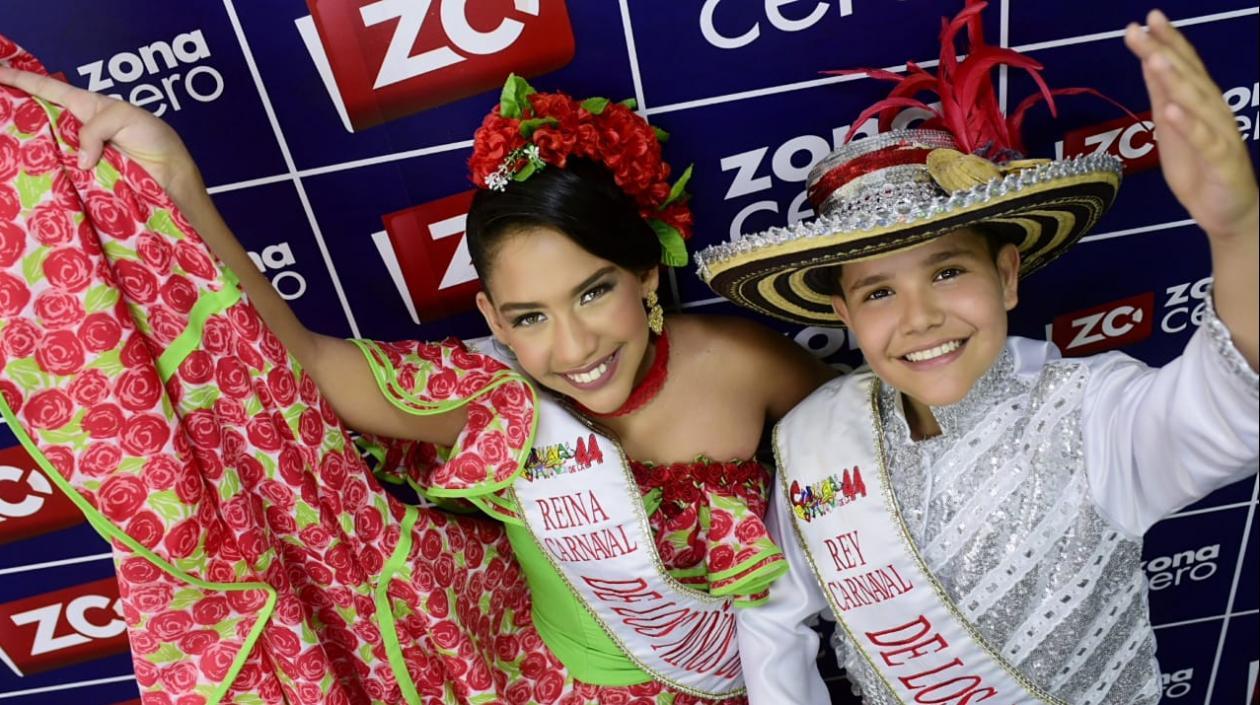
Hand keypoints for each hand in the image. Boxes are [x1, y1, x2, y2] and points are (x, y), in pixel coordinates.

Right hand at [0, 66, 202, 199]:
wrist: (173, 176)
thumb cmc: (154, 138)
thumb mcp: (125, 117)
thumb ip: (94, 129)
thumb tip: (79, 161)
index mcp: (86, 106)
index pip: (47, 88)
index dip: (19, 80)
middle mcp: (77, 129)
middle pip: (39, 120)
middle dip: (17, 116)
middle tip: (0, 119)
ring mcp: (78, 155)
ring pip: (45, 149)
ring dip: (29, 149)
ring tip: (8, 147)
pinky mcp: (85, 179)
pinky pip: (62, 175)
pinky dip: (49, 175)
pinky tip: (31, 176)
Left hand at [1124, 10, 1259, 240]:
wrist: (1227, 212)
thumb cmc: (1199, 167)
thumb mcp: (1171, 126)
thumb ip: (1163, 94)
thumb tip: (1150, 59)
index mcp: (1200, 102)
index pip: (1185, 66)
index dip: (1168, 41)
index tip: (1147, 18)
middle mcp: (1213, 112)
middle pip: (1187, 77)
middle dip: (1164, 50)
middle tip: (1142, 27)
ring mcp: (1219, 134)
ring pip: (1197, 103)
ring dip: (1175, 80)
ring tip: (1154, 58)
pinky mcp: (1221, 161)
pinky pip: (1204, 141)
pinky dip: (1188, 125)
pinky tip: (1172, 110)